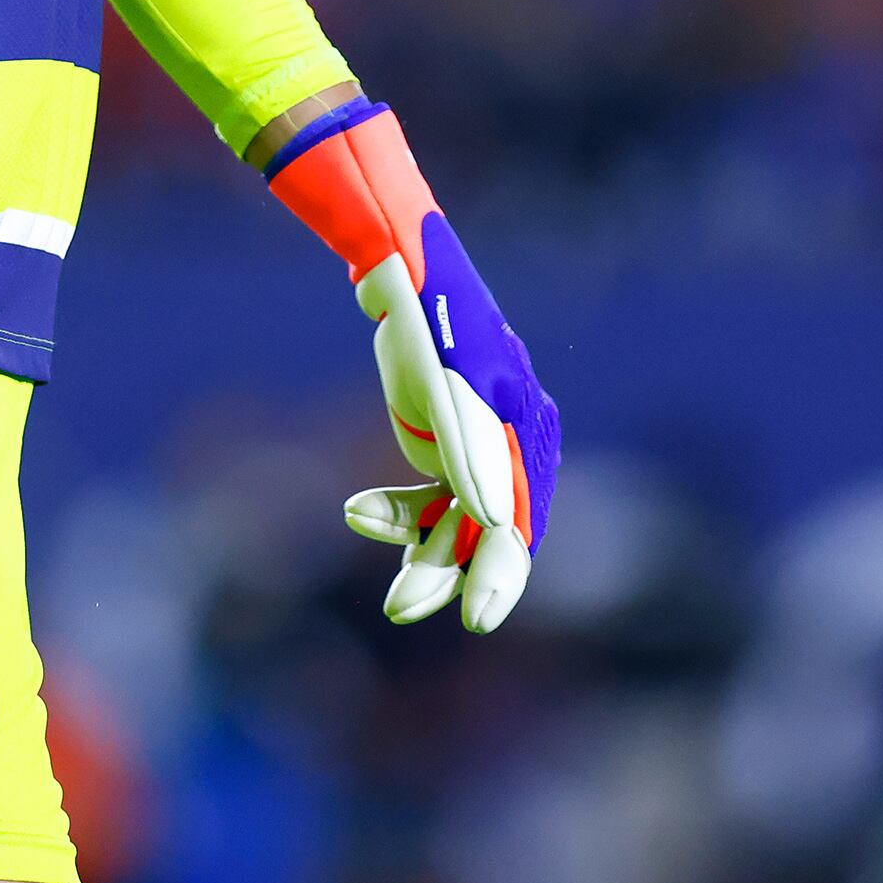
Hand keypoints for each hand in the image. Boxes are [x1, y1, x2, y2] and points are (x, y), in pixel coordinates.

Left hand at [266, 100, 561, 631]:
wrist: (399, 261)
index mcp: (523, 425)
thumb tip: (497, 522)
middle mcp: (511, 439)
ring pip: (456, 522)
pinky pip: (430, 499)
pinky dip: (399, 512)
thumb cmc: (426, 312)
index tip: (477, 621)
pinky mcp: (446, 440)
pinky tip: (359, 510)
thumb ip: (466, 449)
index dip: (503, 573)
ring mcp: (478, 443)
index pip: (520, 518)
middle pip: (489, 530)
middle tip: (399, 607)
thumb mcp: (440, 379)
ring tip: (387, 591)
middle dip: (447, 572)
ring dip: (420, 552)